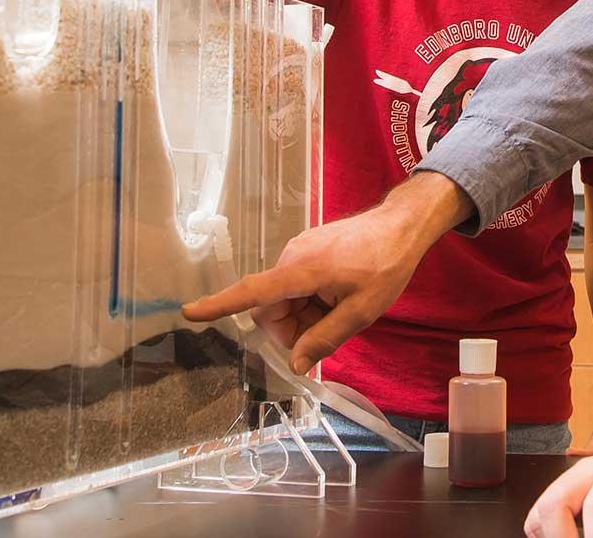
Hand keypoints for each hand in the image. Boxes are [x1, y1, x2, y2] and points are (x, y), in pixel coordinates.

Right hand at [179, 174, 465, 373]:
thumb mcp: (361, 311)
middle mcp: (291, 258)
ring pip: (283, 300)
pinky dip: (309, 301)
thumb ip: (325, 339)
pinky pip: (294, 287)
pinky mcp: (305, 252)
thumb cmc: (386, 265)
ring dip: (304, 316)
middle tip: (328, 331)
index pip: (252, 292)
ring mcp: (297, 252)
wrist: (402, 226)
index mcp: (301, 271)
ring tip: (339, 310)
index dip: (219, 304)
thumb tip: (295, 365)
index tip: (190, 312)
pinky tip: (337, 297)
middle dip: (291, 329)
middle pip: (270, 308)